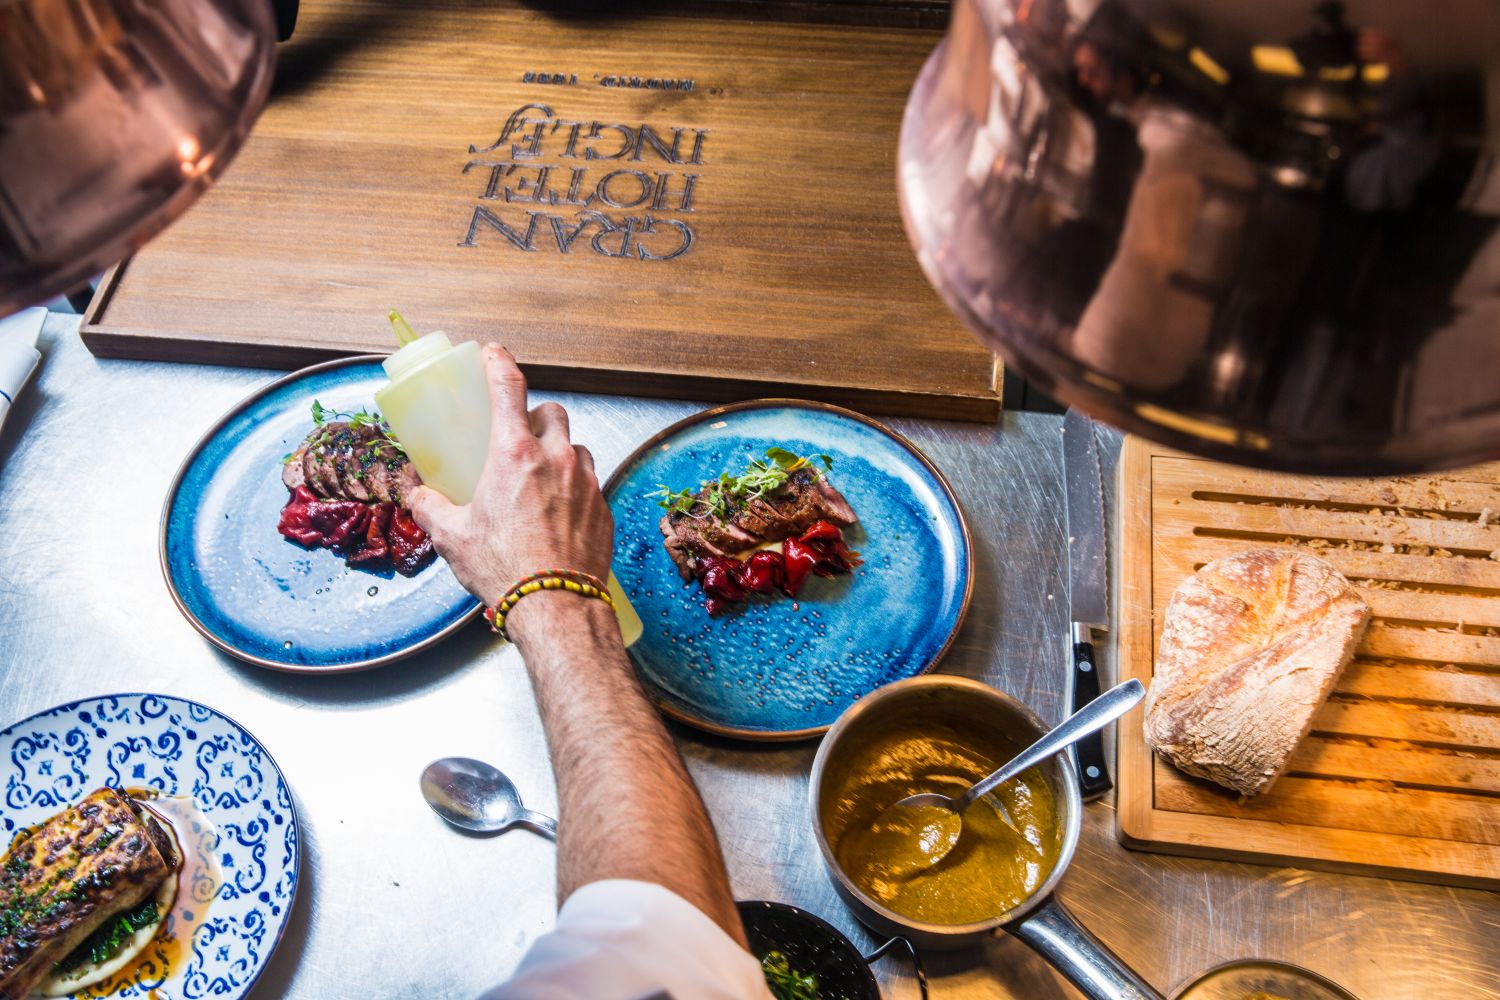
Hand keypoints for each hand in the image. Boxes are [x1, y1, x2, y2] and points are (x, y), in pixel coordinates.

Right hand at [408, 344, 613, 608]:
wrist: (557, 606)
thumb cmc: (505, 570)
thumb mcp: (452, 537)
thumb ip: (429, 506)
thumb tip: (415, 493)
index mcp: (515, 455)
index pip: (509, 387)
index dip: (499, 361)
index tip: (493, 352)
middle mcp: (556, 459)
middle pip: (552, 412)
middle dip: (535, 415)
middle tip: (518, 435)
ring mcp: (586, 481)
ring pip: (575, 446)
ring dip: (558, 453)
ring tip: (539, 479)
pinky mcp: (603, 506)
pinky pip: (591, 481)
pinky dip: (575, 485)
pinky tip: (558, 510)